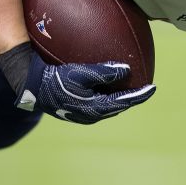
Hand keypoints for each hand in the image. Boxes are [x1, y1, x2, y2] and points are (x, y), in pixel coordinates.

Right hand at [14, 51, 155, 124]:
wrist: (32, 88)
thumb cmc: (56, 79)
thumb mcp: (81, 73)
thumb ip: (105, 72)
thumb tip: (126, 70)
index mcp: (96, 108)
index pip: (124, 102)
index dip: (140, 96)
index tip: (153, 88)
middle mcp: (91, 114)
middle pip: (117, 107)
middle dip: (130, 98)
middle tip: (142, 89)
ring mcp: (82, 114)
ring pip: (107, 107)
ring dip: (118, 99)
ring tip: (126, 88)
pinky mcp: (74, 109)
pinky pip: (96, 102)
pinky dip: (105, 95)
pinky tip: (103, 85)